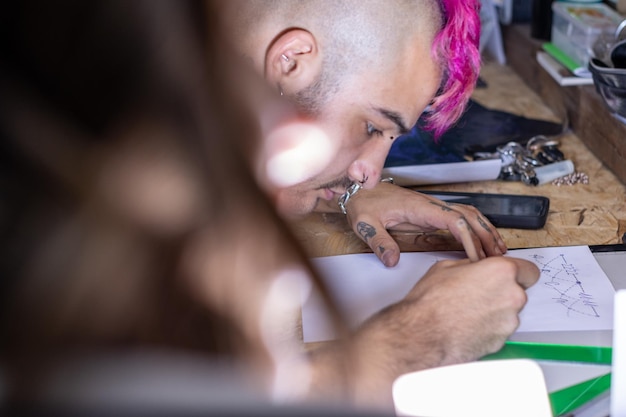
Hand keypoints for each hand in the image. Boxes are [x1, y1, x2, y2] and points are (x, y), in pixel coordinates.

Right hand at [342, 256, 539, 406]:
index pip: (529, 270)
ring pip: (509, 313)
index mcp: (501, 272)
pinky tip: (466, 325)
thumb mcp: (447, 267)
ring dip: (494, 311)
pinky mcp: (501, 342)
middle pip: (518, 292)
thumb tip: (476, 268)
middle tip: (478, 293)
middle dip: (502, 292)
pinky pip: (499, 330)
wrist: (421, 334)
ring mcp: (508, 322)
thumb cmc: (430, 301)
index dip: (517, 273)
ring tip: (467, 311)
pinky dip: (488, 328)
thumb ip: (472, 266)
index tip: (507, 276)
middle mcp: (512, 296)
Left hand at [345, 182, 506, 265]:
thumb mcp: (366, 224)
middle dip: (486, 235)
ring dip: (485, 230)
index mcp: (420, 207)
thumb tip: (391, 261)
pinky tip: (481, 241)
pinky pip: (459, 218)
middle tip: (499, 258)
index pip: (454, 220)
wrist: (359, 190)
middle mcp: (431, 205)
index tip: (477, 258)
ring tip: (499, 251)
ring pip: (468, 214)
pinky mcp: (431, 212)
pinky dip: (475, 227)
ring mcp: (433, 207)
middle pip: (469, 216)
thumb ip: (379, 241)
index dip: (470, 238)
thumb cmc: (363, 203)